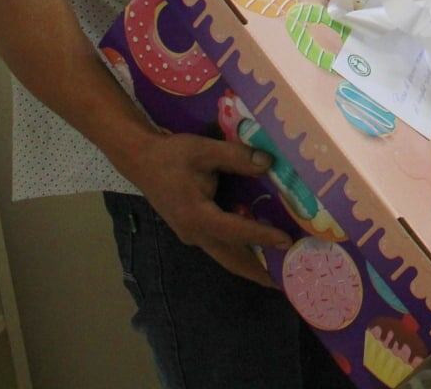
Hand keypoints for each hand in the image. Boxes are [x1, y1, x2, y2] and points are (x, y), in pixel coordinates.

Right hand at [117, 131, 291, 284]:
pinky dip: (243, 254)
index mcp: (196, 216)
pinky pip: (222, 248)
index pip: (235, 231)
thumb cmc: (172, 155)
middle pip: (232, 259)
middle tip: (289, 280)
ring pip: (227, 257)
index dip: (262, 236)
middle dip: (260, 272)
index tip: (286, 242)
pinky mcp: (194, 232)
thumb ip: (237, 157)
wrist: (142, 161)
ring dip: (253, 267)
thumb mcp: (204, 150)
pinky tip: (262, 252)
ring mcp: (193, 236)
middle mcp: (195, 233)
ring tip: (281, 273)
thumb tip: (268, 163)